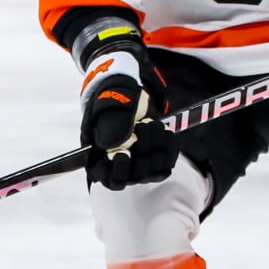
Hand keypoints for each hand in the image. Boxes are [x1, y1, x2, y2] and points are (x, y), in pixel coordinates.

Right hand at [79, 49, 178, 190]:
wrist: (127, 90)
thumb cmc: (111, 95)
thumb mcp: (108, 103)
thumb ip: (111, 122)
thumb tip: (114, 145)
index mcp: (98, 154)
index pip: (108, 178)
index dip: (118, 172)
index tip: (124, 155)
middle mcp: (117, 164)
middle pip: (134, 176)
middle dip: (143, 151)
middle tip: (143, 125)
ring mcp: (136, 162)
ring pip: (151, 172)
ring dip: (158, 149)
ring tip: (154, 124)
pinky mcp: (152, 158)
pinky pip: (166, 165)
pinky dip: (170, 150)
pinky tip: (168, 133)